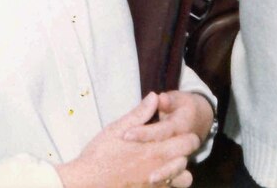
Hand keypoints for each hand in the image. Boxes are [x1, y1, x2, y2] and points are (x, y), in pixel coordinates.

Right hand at [56, 92, 198, 187]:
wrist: (88, 182)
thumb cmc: (100, 153)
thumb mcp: (117, 129)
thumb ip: (140, 114)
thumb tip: (155, 96)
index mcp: (155, 149)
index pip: (187, 142)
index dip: (186, 134)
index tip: (178, 130)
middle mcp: (160, 168)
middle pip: (188, 158)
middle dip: (185, 150)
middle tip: (174, 143)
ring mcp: (157, 184)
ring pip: (185, 179)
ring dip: (180, 169)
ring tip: (168, 161)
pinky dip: (170, 182)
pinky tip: (158, 174)